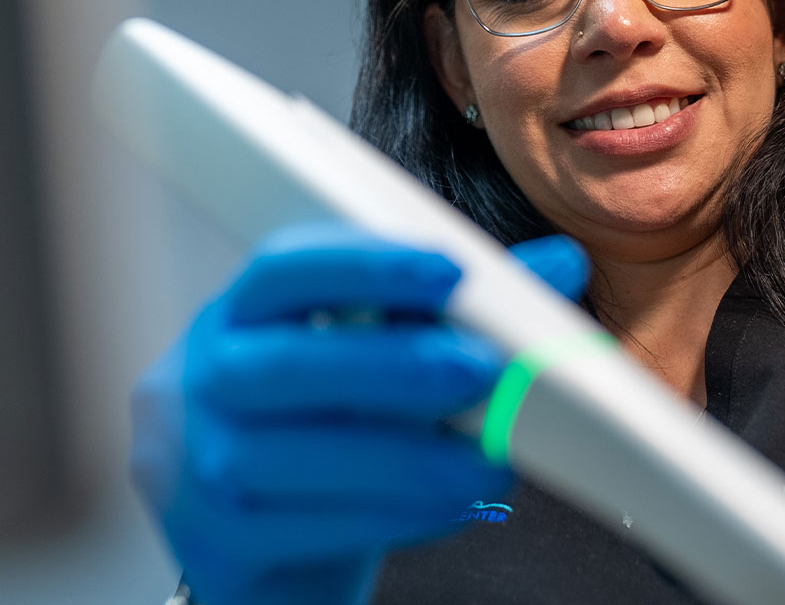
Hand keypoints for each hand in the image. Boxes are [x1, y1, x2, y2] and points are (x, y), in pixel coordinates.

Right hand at [131, 225, 587, 604]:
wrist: (263, 527)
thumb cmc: (328, 414)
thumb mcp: (373, 346)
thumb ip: (458, 305)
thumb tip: (561, 263)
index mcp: (244, 310)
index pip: (288, 267)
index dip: (368, 265)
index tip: (452, 269)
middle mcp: (206, 377)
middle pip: (290, 365)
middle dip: (398, 367)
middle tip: (486, 368)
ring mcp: (201, 463)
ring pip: (301, 457)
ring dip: (411, 457)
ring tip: (489, 457)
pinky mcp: (220, 542)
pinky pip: (316, 527)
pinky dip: (399, 513)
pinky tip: (452, 501)